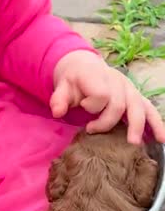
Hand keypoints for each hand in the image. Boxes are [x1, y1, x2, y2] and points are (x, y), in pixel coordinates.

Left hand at [49, 50, 164, 144]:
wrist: (84, 66)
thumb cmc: (73, 79)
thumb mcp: (61, 85)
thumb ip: (59, 98)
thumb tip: (57, 112)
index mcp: (98, 75)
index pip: (102, 94)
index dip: (92, 105)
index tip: (82, 107)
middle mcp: (117, 81)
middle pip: (119, 104)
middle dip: (107, 121)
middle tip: (92, 130)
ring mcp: (129, 88)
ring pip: (138, 108)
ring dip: (138, 126)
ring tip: (134, 143)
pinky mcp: (136, 96)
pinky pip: (150, 110)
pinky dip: (157, 124)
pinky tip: (162, 138)